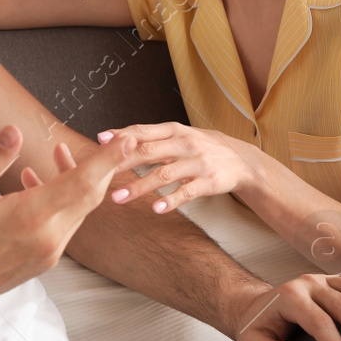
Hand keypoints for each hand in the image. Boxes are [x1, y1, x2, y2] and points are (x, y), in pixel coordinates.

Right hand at [0, 125, 137, 302]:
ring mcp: (50, 251)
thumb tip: (14, 130)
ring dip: (77, 181)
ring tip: (57, 155)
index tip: (127, 140)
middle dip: (102, 165)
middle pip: (90, 194)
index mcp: (32, 217)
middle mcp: (49, 236)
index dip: (108, 158)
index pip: (82, 182)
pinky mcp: (46, 259)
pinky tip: (34, 184)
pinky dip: (62, 200)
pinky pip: (65, 223)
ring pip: (78, 209)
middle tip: (107, 140)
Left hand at [99, 121, 259, 212]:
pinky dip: (170, 201)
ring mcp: (197, 163)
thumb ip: (149, 138)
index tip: (100, 142)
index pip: (143, 131)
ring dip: (138, 187)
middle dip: (122, 163)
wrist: (240, 160)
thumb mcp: (178, 136)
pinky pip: (186, 192)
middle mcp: (184, 143)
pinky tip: (155, 209)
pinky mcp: (208, 182)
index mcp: (174, 130)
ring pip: (163, 174)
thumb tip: (113, 138)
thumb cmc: (199, 147)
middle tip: (100, 174)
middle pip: (148, 151)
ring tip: (117, 197)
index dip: (121, 136)